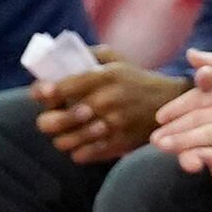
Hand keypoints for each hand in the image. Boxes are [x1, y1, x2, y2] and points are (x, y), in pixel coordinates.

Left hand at [34, 52, 186, 165]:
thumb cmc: (136, 78)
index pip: (61, 87)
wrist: (170, 102)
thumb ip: (88, 55)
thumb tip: (56, 62)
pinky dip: (78, 151)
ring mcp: (112, 125)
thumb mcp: (116, 58)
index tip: (40, 94)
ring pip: (66, 141)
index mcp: (105, 77)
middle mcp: (107, 101)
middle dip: (46, 121)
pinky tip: (82, 142)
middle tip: (50, 118)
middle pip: (56, 121)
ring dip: (61, 137)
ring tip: (65, 132)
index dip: (43, 92)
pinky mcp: (118, 144)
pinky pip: (83, 155)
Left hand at [151, 53, 211, 184]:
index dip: (176, 109)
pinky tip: (199, 161)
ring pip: (211, 138)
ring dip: (186, 145)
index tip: (159, 117)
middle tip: (155, 140)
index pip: (199, 98)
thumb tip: (191, 55)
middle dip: (175, 131)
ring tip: (168, 150)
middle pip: (200, 120)